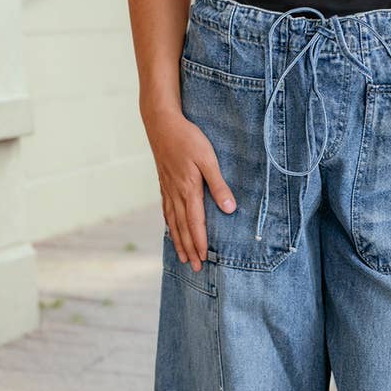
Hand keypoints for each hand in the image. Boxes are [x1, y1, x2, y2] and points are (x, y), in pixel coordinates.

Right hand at [145, 108, 236, 271]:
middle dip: (190, 249)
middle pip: (183, 228)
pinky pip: (166, 211)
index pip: (195, 223)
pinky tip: (171, 232)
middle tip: (196, 268)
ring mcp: (167, 190)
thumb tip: (229, 209)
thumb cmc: (187, 138)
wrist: (161, 121)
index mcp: (188, 189)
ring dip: (179, 242)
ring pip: (173, 222)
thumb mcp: (208, 158)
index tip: (205, 258)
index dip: (200, 242)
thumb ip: (218, 185)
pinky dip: (169, 226)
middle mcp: (176, 194)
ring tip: (184, 258)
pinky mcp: (164, 184)